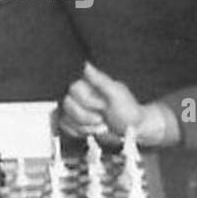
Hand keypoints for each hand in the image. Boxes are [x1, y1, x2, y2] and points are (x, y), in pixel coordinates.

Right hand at [59, 61, 176, 145]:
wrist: (131, 131)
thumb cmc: (127, 111)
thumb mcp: (116, 93)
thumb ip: (100, 80)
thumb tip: (86, 64)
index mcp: (88, 83)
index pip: (74, 88)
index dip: (87, 101)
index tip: (102, 105)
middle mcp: (79, 94)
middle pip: (67, 104)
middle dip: (86, 116)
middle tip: (101, 118)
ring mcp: (75, 108)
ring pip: (65, 117)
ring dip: (85, 127)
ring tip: (100, 125)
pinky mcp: (73, 122)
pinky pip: (66, 127)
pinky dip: (80, 132)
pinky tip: (92, 130)